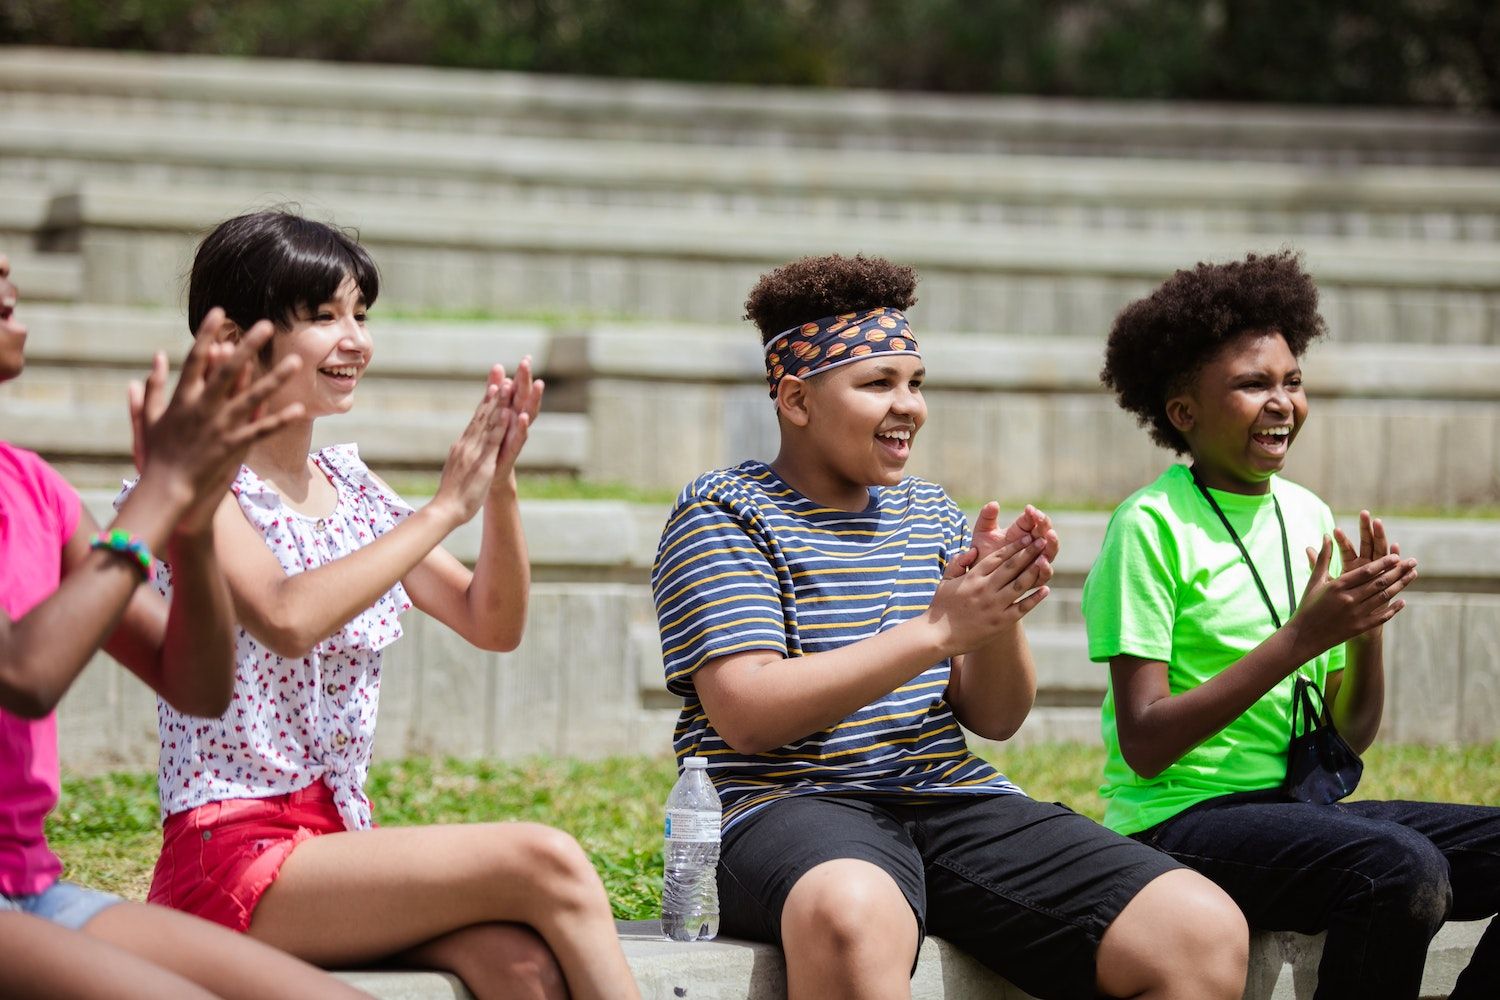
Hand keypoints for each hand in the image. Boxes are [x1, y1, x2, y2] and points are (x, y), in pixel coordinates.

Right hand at [130, 309, 305, 533]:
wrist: (165, 489)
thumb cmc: (157, 454)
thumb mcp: (150, 418)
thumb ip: (153, 386)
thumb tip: (157, 356)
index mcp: (182, 398)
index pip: (195, 358)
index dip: (206, 333)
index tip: (219, 312)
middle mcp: (203, 408)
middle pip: (228, 371)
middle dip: (248, 347)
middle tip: (267, 325)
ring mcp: (220, 427)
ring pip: (251, 397)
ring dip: (274, 379)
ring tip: (295, 361)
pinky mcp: (233, 446)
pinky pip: (260, 430)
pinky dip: (279, 420)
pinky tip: (297, 409)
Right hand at [429, 367, 512, 525]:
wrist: (444, 509)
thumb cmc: (450, 496)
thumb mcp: (455, 470)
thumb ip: (459, 458)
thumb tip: (460, 450)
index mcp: (462, 447)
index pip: (475, 421)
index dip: (484, 404)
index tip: (492, 387)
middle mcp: (467, 445)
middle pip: (481, 416)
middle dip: (492, 396)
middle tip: (501, 377)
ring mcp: (474, 452)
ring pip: (488, 423)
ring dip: (498, 404)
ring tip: (506, 386)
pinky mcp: (483, 462)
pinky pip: (494, 441)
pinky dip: (501, 426)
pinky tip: (509, 414)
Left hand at [491, 355, 544, 491]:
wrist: (492, 475)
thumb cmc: (495, 442)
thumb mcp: (494, 413)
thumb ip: (496, 391)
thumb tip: (498, 366)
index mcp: (512, 412)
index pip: (519, 391)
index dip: (523, 375)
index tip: (527, 357)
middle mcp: (517, 423)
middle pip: (524, 398)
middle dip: (526, 381)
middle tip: (528, 363)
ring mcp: (516, 436)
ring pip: (527, 415)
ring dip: (532, 400)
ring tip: (538, 384)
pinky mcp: (512, 452)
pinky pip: (519, 438)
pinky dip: (521, 427)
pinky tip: (523, 416)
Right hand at [927, 535, 1049, 656]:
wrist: (937, 637)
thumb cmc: (940, 608)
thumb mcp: (945, 581)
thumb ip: (958, 563)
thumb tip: (973, 550)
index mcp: (973, 577)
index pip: (998, 557)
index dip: (1015, 545)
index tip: (1027, 537)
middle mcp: (985, 589)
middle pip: (1012, 566)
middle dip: (1029, 552)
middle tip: (1043, 541)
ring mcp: (994, 606)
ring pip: (1020, 585)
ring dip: (1035, 571)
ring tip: (1047, 561)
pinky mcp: (1000, 623)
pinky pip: (1022, 608)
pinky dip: (1035, 598)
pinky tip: (1045, 589)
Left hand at [968, 500, 1055, 590]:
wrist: (976, 574)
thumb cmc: (981, 551)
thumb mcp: (982, 533)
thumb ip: (986, 518)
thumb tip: (993, 504)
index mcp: (1022, 531)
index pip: (1034, 520)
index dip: (1034, 514)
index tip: (1029, 509)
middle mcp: (1032, 546)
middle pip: (1046, 534)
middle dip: (1045, 525)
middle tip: (1041, 519)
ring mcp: (1035, 562)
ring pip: (1050, 553)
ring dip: (1052, 544)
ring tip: (1049, 536)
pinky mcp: (1033, 579)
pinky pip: (1044, 574)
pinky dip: (1045, 568)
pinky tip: (1042, 561)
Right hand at [1287, 534, 1416, 661]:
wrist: (1304, 636)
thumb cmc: (1308, 605)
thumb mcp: (1315, 580)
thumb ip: (1323, 558)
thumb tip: (1326, 535)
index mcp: (1337, 586)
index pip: (1366, 572)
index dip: (1383, 563)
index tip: (1396, 556)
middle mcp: (1349, 599)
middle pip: (1379, 583)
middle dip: (1398, 571)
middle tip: (1412, 562)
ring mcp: (1356, 615)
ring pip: (1383, 597)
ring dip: (1400, 585)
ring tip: (1412, 575)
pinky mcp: (1360, 627)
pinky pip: (1381, 616)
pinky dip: (1393, 609)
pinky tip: (1403, 601)